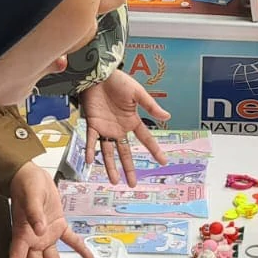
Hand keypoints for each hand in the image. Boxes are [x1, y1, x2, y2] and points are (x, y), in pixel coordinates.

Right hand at [4, 163, 94, 257]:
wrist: (30, 174)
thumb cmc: (26, 184)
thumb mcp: (31, 195)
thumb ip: (34, 213)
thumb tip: (40, 229)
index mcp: (23, 235)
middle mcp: (33, 240)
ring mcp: (45, 235)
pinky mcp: (57, 225)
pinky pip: (69, 240)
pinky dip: (79, 248)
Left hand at [80, 70, 171, 185]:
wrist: (98, 74)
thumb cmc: (118, 81)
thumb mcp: (138, 93)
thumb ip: (150, 106)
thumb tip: (168, 116)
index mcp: (132, 121)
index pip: (145, 139)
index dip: (154, 150)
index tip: (163, 161)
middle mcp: (119, 129)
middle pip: (125, 152)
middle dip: (129, 168)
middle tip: (133, 184)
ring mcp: (105, 128)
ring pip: (108, 152)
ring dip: (110, 167)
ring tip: (114, 181)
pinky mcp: (92, 123)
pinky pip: (91, 140)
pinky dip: (90, 150)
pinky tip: (91, 161)